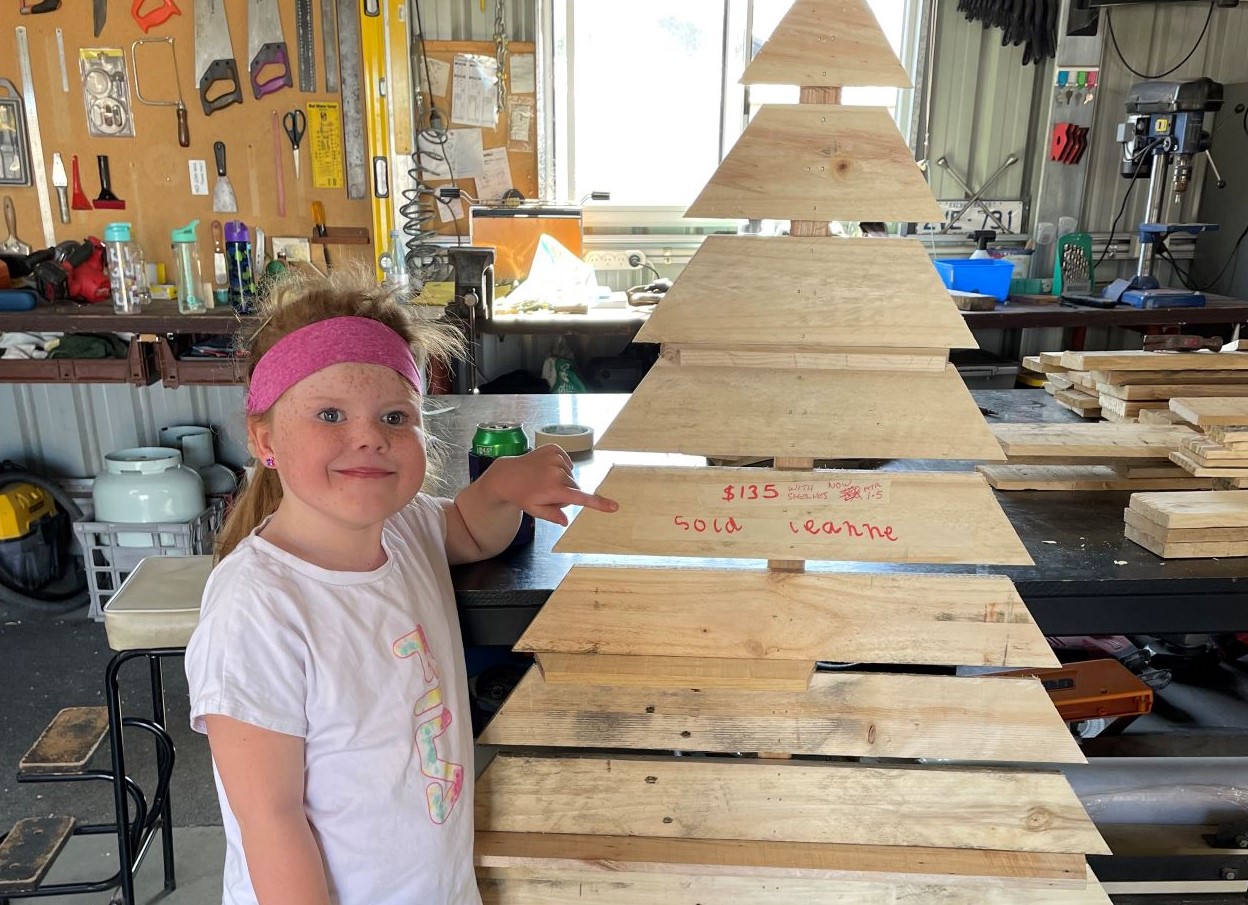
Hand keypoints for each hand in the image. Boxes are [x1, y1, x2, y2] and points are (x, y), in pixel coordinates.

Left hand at [482, 444, 617, 525]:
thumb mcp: (535, 510)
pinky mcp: (554, 448)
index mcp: (554, 489)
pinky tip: (546, 469)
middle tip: (547, 493)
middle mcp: (557, 472)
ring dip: (562, 479)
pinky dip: (560, 466)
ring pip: (570, 474)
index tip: (614, 507)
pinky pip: (567, 461)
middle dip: (566, 492)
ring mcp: (555, 458)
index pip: (581, 498)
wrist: (507, 475)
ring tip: (544, 480)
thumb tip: (566, 521)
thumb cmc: (522, 495)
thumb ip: (552, 515)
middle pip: (574, 486)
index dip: (599, 503)